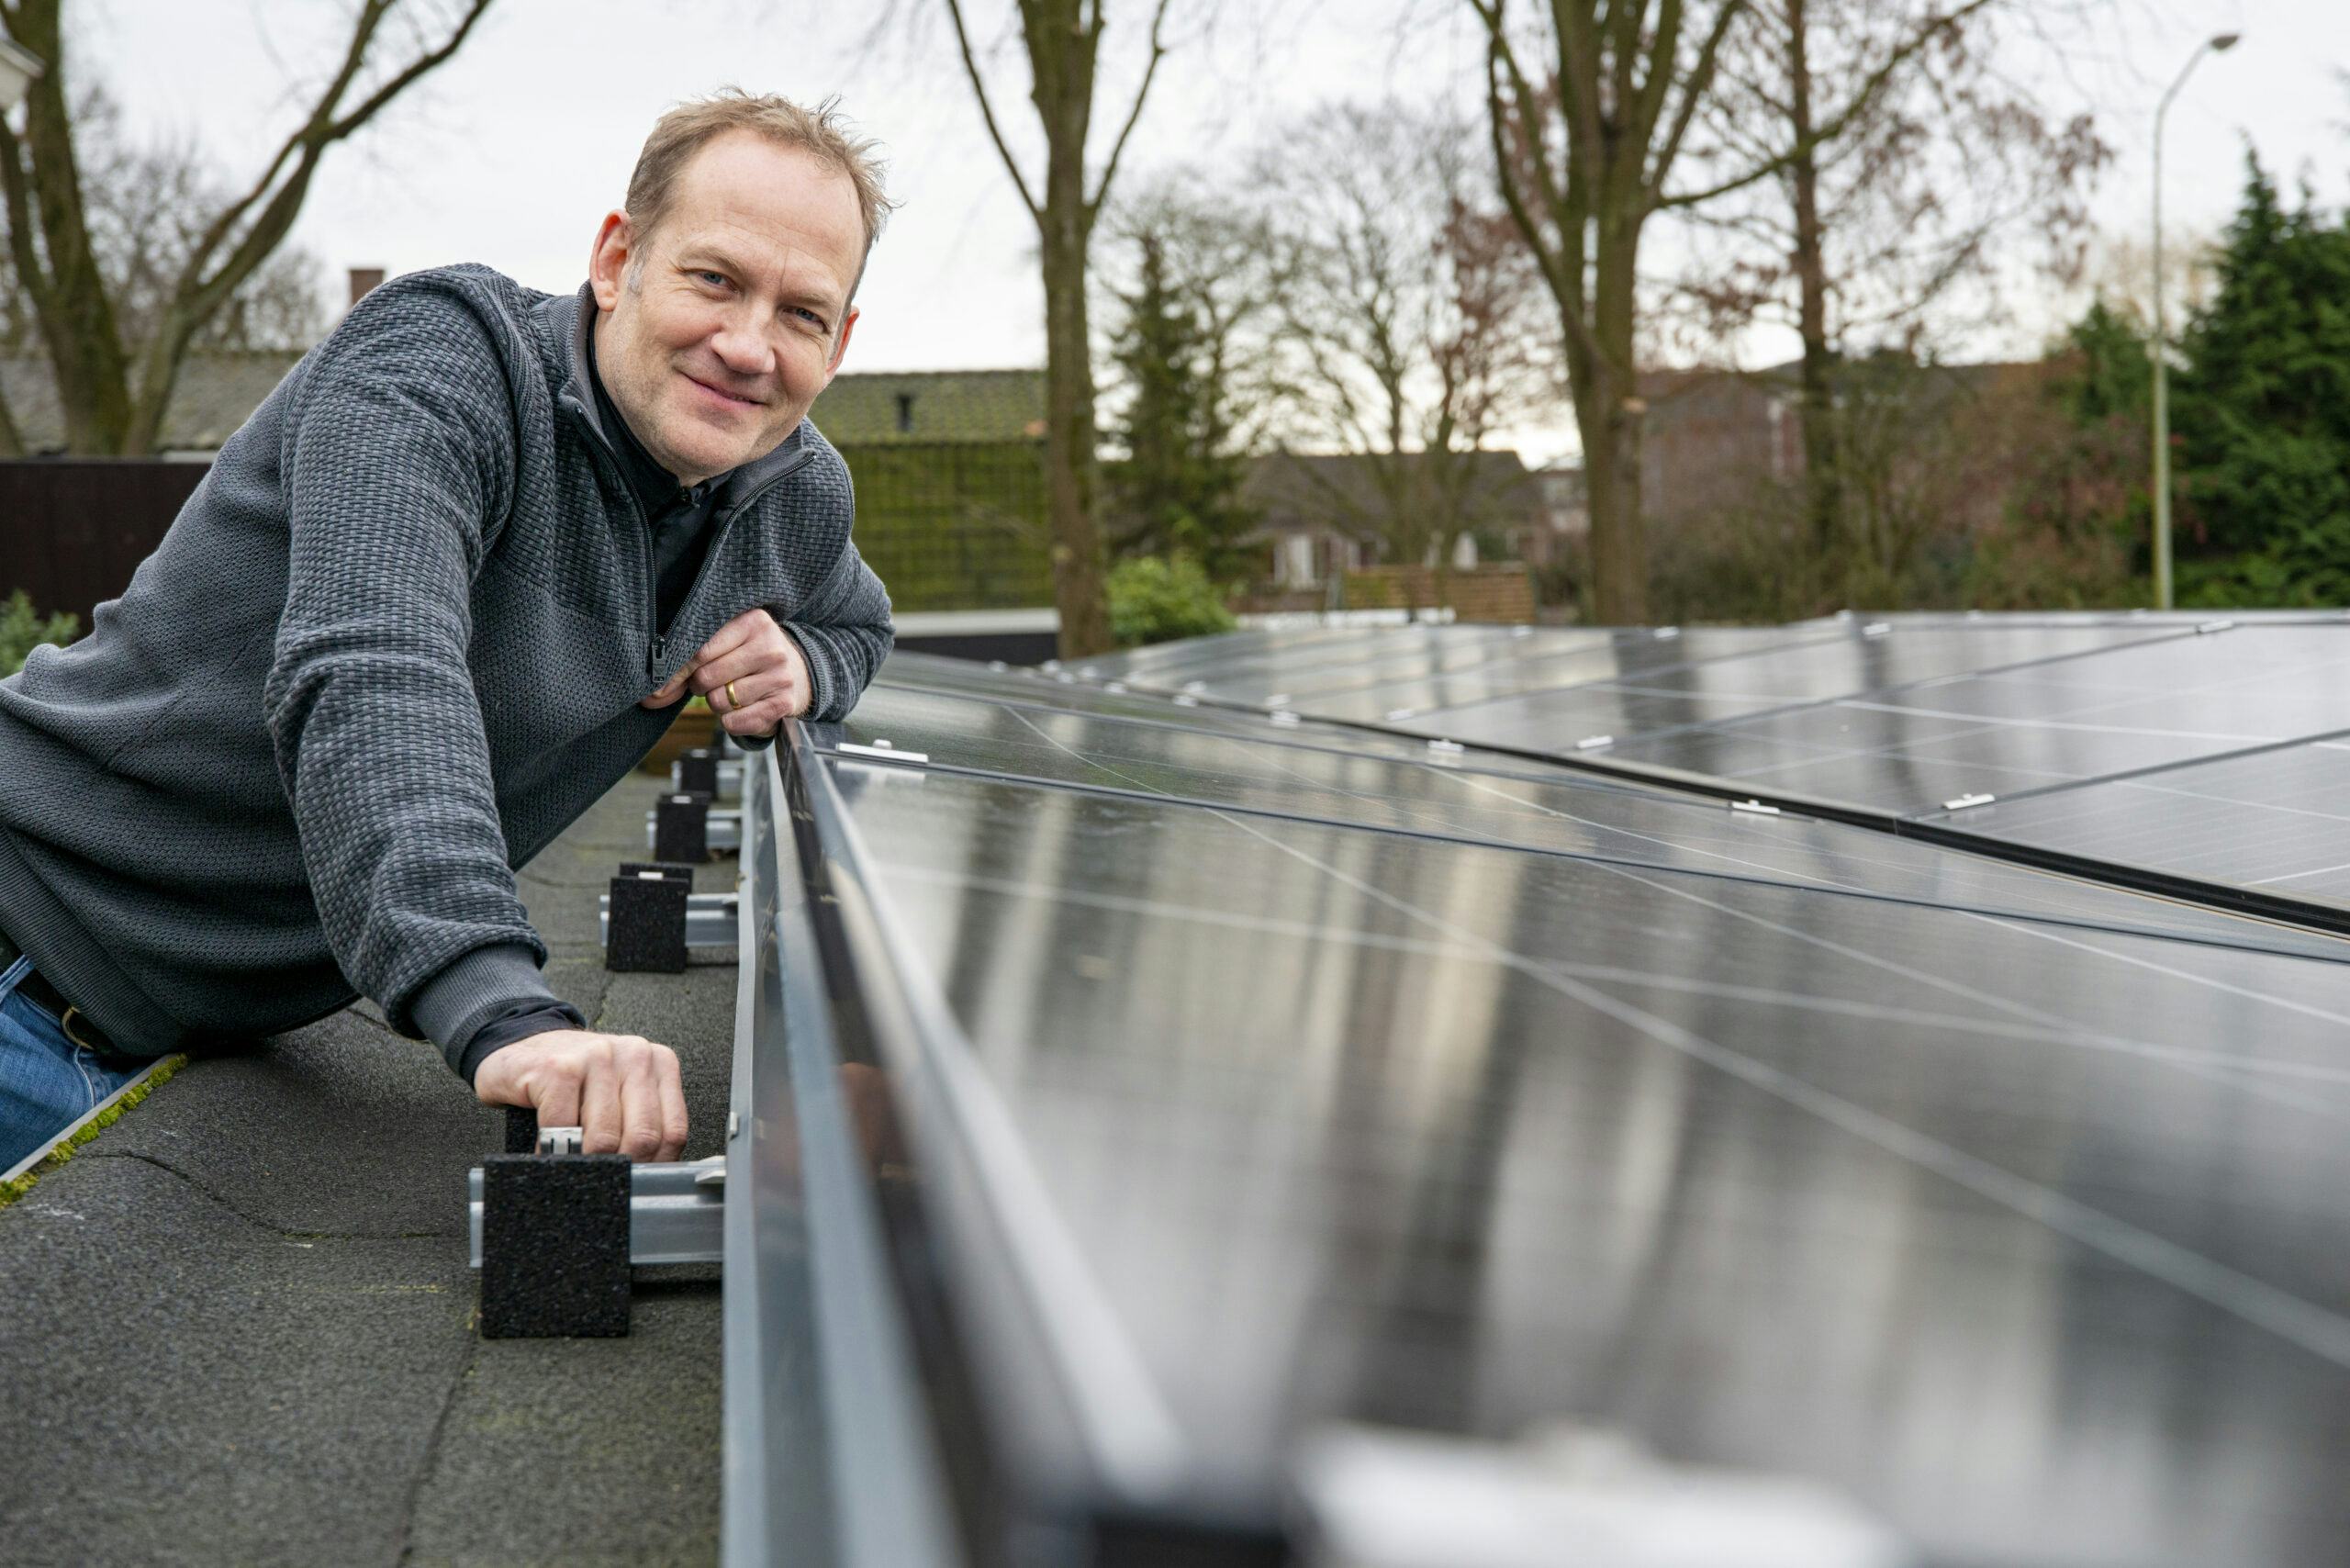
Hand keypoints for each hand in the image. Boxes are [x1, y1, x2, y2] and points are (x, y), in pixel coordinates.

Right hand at [474, 1029, 688, 1161]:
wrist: (522, 1049)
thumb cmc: (575, 1080)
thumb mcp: (621, 1094)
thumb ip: (641, 1123)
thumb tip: (650, 1177)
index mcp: (659, 1064)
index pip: (673, 1132)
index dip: (653, 1167)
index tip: (634, 1181)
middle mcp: (635, 1055)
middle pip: (642, 1137)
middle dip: (620, 1169)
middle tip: (602, 1180)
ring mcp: (597, 1057)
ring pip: (604, 1138)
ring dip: (586, 1162)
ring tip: (576, 1166)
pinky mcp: (558, 1068)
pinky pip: (563, 1129)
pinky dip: (554, 1151)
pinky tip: (548, 1151)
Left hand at [640, 608, 810, 736]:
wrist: (800, 675)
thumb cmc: (749, 657)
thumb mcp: (729, 643)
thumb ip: (690, 660)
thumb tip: (651, 697)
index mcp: (753, 622)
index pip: (700, 649)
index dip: (678, 670)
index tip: (662, 685)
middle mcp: (770, 646)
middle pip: (707, 677)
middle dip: (700, 686)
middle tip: (712, 682)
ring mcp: (780, 676)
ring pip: (719, 701)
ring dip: (717, 704)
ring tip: (733, 692)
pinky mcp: (784, 704)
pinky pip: (735, 722)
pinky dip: (730, 721)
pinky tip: (743, 708)